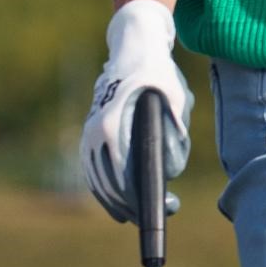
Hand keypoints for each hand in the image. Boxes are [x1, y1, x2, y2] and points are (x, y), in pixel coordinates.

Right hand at [81, 0, 192, 221]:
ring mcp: (89, 132)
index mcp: (113, 127)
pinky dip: (102, 185)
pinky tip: (116, 198)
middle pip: (106, 181)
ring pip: (95, 177)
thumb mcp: (176, 98)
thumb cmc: (159, 75)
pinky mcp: (90, 131)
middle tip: (147, 217)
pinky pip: (92, 166)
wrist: (133, 49)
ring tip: (132, 215)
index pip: (121, 175)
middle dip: (126, 204)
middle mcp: (95, 133)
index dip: (135, 200)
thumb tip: (172, 168)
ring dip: (112, 199)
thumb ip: (174, 128)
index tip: (149, 213)